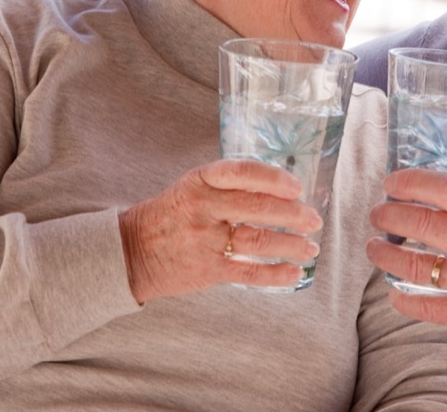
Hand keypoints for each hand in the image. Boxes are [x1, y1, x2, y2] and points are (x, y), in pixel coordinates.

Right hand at [120, 159, 322, 302]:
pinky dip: (275, 273)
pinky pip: (248, 272)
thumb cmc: (172, 214)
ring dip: (291, 245)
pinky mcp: (207, 270)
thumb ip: (228, 184)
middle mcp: (203, 207)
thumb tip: (279, 186)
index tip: (297, 186)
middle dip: (293, 214)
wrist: (132, 251)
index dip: (273, 178)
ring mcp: (205, 240)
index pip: (242, 172)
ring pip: (258, 240)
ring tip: (311, 247)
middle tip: (314, 219)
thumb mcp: (192, 187)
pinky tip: (293, 272)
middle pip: (257, 208)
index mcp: (201, 181)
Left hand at [366, 168, 446, 350]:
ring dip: (386, 256)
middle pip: (422, 225)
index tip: (392, 182)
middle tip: (377, 213)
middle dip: (389, 215)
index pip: (445, 190)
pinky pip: (429, 308)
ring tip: (374, 248)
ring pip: (416, 267)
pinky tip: (392, 294)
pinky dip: (404, 302)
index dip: (411, 183)